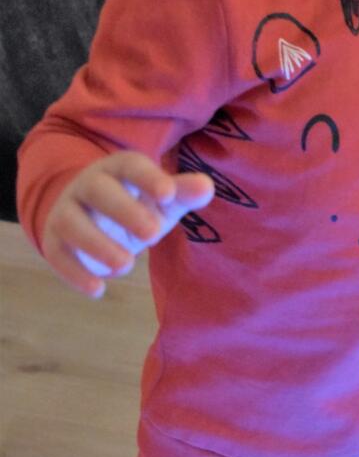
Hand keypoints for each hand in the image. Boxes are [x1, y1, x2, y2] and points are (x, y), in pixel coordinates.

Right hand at [41, 150, 214, 298]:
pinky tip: (99, 290)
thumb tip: (206, 187)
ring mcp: (67, 212)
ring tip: (127, 264)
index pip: (131, 165)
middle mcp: (87, 185)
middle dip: (124, 210)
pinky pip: (58, 255)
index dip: (149, 178)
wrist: (91, 215)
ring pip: (72, 222)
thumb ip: (182, 193)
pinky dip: (75, 273)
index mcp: (118, 169)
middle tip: (153, 234)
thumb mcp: (162, 199)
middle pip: (98, 190)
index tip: (169, 194)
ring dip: (97, 244)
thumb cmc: (136, 204)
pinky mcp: (55, 241)